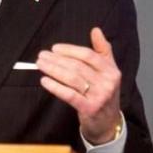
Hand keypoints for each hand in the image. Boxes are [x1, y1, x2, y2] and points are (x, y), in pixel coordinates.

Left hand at [37, 27, 121, 143]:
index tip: (55, 48)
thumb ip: (103, 49)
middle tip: (42, 55)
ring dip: (54, 70)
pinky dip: (55, 87)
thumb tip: (96, 30)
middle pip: (78, 67)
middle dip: (57, 60)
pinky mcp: (89, 109)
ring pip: (72, 79)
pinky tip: (45, 80)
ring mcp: (99, 96)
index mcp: (111, 70)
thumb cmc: (104, 92)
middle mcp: (107, 82)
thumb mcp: (109, 70)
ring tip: (41, 65)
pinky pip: (69, 95)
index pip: (89, 55)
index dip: (70, 50)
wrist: (108, 122)